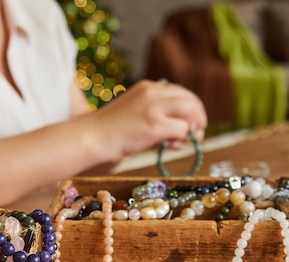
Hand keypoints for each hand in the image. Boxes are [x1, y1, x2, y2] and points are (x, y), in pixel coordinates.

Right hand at [84, 79, 207, 162]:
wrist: (91, 138)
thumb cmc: (109, 130)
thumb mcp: (134, 111)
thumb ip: (155, 111)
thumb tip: (181, 124)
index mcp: (147, 87)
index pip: (181, 92)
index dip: (190, 109)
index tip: (190, 124)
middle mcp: (153, 92)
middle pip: (190, 100)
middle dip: (197, 118)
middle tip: (195, 135)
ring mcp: (154, 107)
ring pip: (190, 112)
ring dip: (191, 129)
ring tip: (179, 142)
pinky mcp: (154, 125)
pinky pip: (182, 130)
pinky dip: (181, 141)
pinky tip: (169, 146)